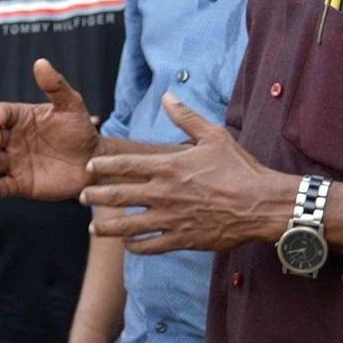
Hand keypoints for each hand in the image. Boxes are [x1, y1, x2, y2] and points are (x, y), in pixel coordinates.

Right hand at [0, 60, 101, 200]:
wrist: (93, 162)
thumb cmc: (81, 130)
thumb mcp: (72, 105)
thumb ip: (56, 86)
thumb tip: (40, 62)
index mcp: (22, 118)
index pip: (3, 113)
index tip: (0, 118)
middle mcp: (14, 139)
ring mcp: (16, 162)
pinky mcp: (21, 183)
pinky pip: (3, 186)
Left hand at [80, 95, 284, 254]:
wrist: (260, 204)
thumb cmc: (239, 168)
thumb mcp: (213, 135)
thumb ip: (186, 117)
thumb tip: (167, 95)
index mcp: (169, 166)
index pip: (126, 165)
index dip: (104, 166)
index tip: (90, 167)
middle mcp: (164, 193)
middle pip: (119, 196)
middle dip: (96, 196)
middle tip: (82, 196)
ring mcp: (171, 218)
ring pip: (128, 226)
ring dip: (107, 227)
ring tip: (94, 228)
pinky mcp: (182, 239)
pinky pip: (151, 245)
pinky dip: (136, 246)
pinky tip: (128, 245)